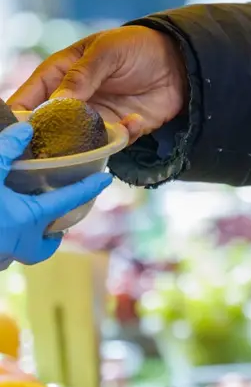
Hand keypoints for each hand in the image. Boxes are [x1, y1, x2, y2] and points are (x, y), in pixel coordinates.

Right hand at [0, 123, 112, 269]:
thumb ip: (5, 151)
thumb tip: (26, 130)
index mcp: (26, 220)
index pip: (67, 202)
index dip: (88, 189)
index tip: (105, 180)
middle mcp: (15, 245)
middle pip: (41, 248)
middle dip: (47, 239)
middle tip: (50, 226)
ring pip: (14, 256)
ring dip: (19, 244)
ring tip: (15, 227)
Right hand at [9, 26, 187, 143]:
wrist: (179, 59)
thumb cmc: (137, 45)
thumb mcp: (107, 51)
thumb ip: (83, 76)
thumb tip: (58, 102)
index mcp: (61, 74)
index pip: (31, 96)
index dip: (21, 114)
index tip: (16, 131)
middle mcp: (75, 99)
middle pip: (51, 125)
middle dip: (51, 137)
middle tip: (55, 146)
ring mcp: (98, 116)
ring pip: (79, 140)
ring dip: (87, 143)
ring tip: (99, 136)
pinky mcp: (123, 128)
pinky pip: (114, 142)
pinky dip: (122, 137)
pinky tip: (135, 121)